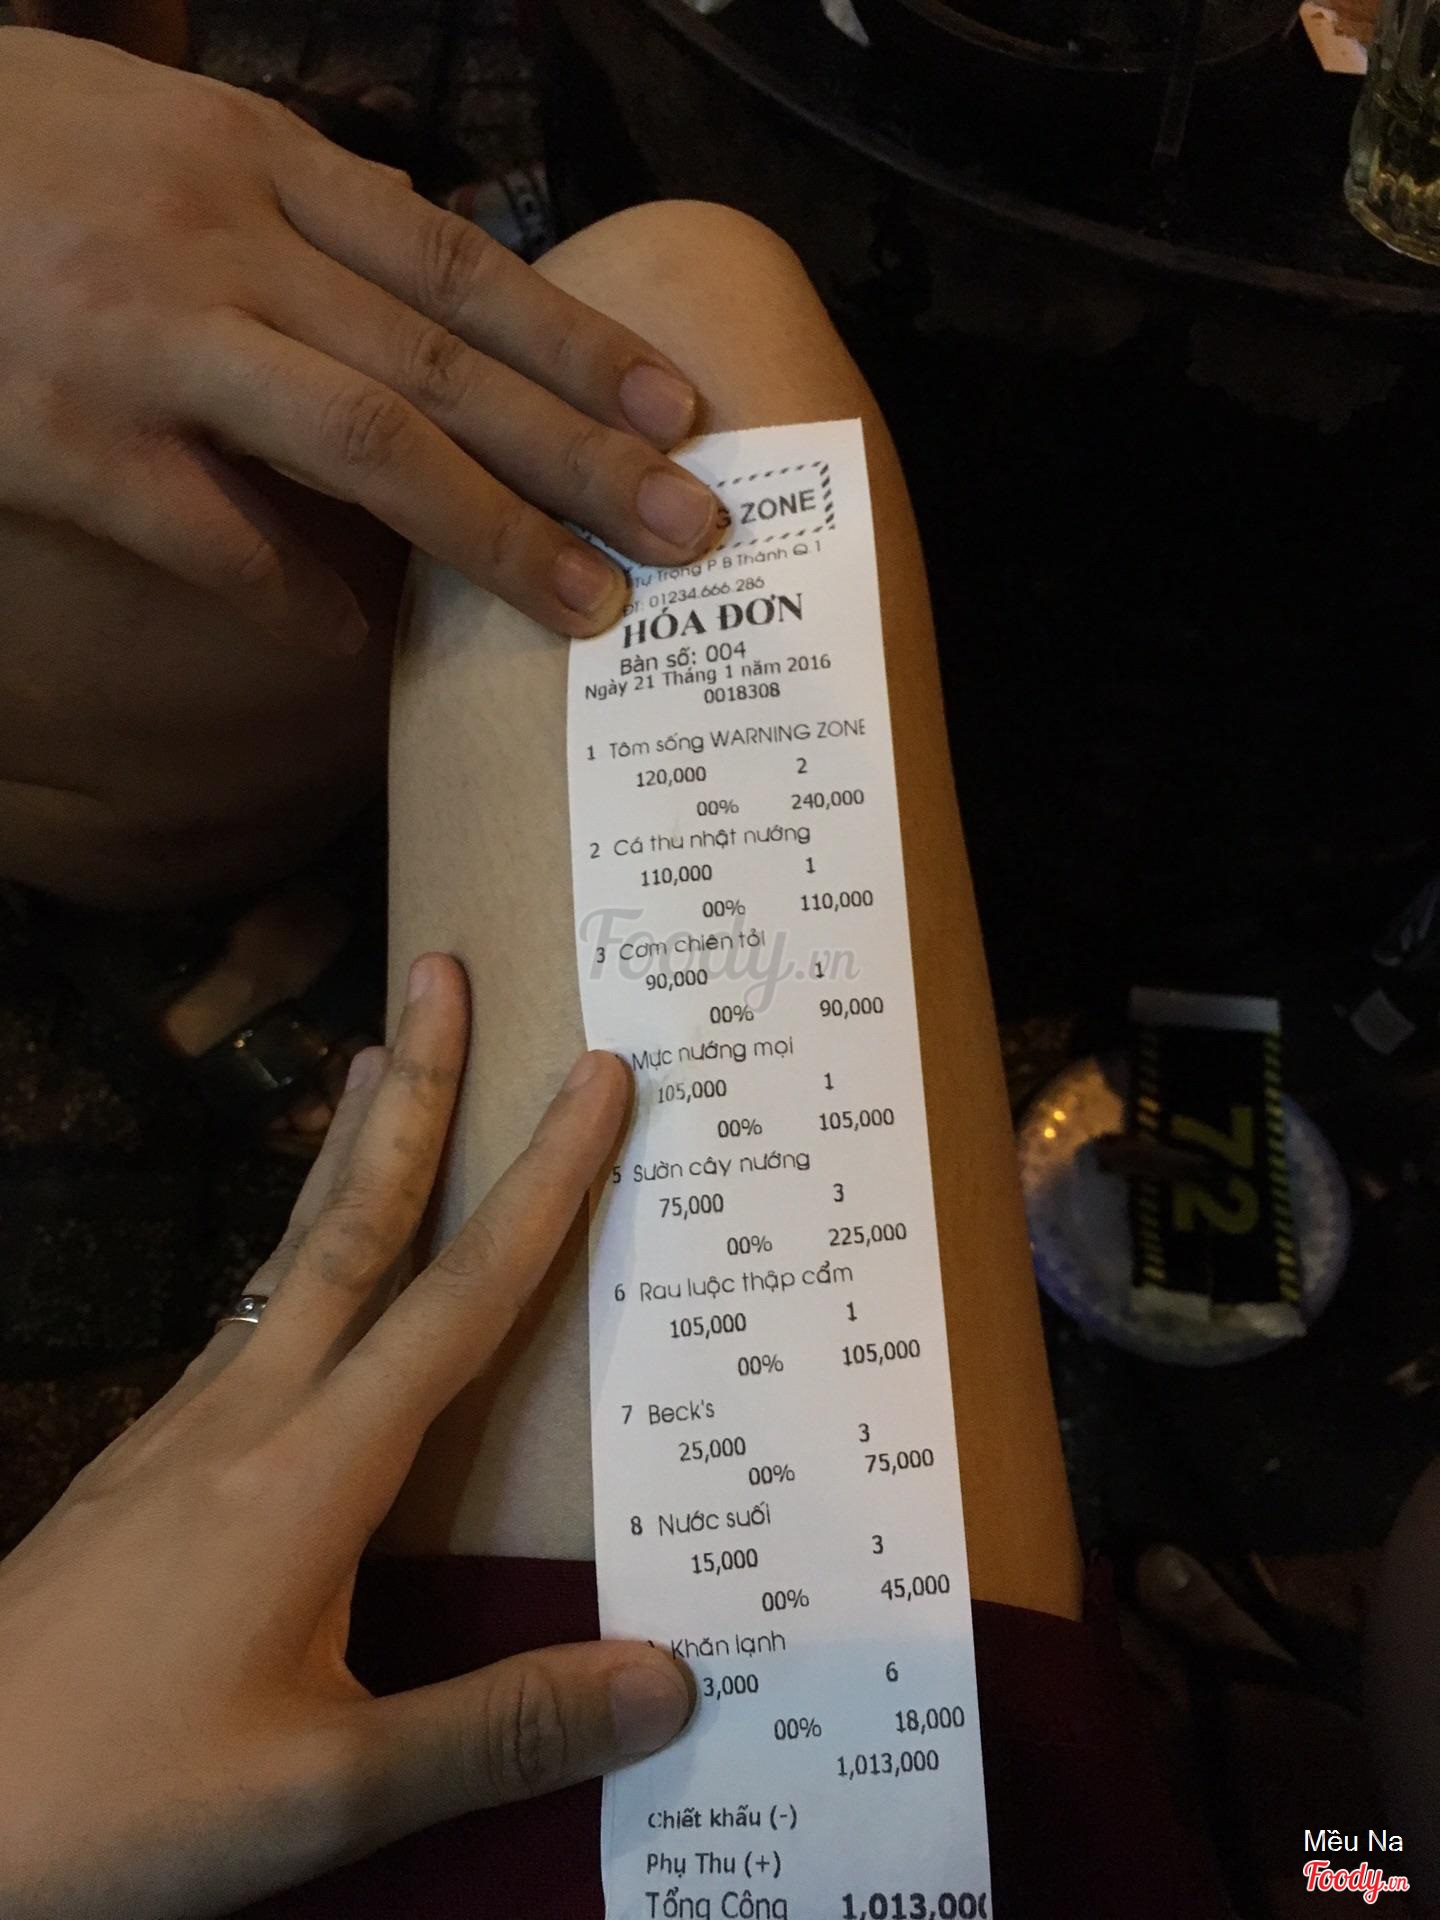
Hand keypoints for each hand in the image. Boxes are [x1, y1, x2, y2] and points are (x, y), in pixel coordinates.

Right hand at [0, 29, 720, 648]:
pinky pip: (215, 536)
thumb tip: (425, 267)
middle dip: (582, 454)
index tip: (677, 413)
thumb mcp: (166, 130)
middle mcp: (226, 243)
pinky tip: (358, 644)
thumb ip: (295, 203)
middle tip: (689, 529)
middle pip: (445, 365)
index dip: (579, 343)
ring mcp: (149, 342)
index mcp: (257, 161)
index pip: (459, 266)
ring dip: (492, 533)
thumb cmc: (13, 152)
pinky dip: (296, 595)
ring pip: (363, 445)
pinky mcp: (70, 438)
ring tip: (588, 605)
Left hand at [0, 954, 692, 1919]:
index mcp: (312, 1472)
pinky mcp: (134, 1466)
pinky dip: (293, 1251)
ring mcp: (176, 1432)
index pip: (458, 1299)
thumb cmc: (122, 1801)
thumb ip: (499, 1729)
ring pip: (285, 1257)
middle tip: (442, 969)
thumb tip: (672, 1680)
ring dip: (346, 1152)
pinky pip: (243, 1318)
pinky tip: (295, 1279)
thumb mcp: (328, 1789)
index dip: (542, 1181)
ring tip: (376, 1062)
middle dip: (416, 1090)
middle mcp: (246, 1416)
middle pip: (351, 1221)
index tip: (597, 1074)